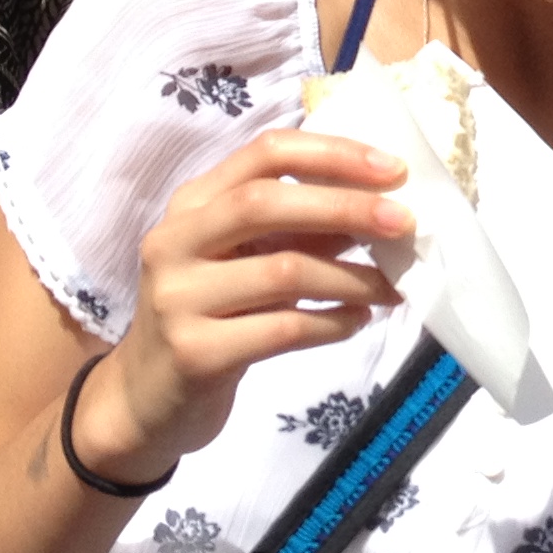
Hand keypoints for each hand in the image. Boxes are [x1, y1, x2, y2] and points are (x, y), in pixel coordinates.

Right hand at [77, 131, 413, 484]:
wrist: (147, 399)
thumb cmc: (210, 314)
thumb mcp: (245, 259)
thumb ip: (299, 229)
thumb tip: (382, 205)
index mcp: (192, 203)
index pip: (264, 153)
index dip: (332, 154)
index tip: (393, 168)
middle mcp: (175, 241)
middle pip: (266, 203)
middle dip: (345, 207)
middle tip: (404, 222)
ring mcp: (178, 298)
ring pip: (284, 272)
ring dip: (352, 278)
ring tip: (394, 288)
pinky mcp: (195, 353)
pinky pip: (283, 330)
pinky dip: (333, 323)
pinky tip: (359, 321)